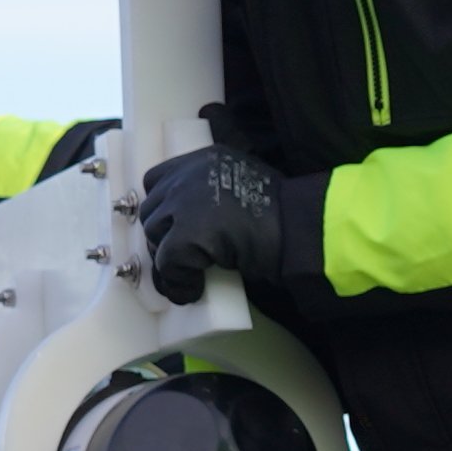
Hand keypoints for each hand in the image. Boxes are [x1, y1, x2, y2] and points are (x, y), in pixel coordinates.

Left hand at [131, 143, 304, 301]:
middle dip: (162, 238)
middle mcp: (188, 175)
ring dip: (168, 262)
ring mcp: (184, 202)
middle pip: (152, 211)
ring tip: (188, 278)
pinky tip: (195, 290)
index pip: (157, 180)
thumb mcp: (247, 183)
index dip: (162, 208)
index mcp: (204, 160)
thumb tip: (200, 223)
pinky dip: (179, 282)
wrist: (299, 228)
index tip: (172, 227)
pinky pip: (167, 264)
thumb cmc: (284, 212)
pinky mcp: (186, 234)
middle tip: (182, 260)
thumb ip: (217, 191)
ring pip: (154, 237)